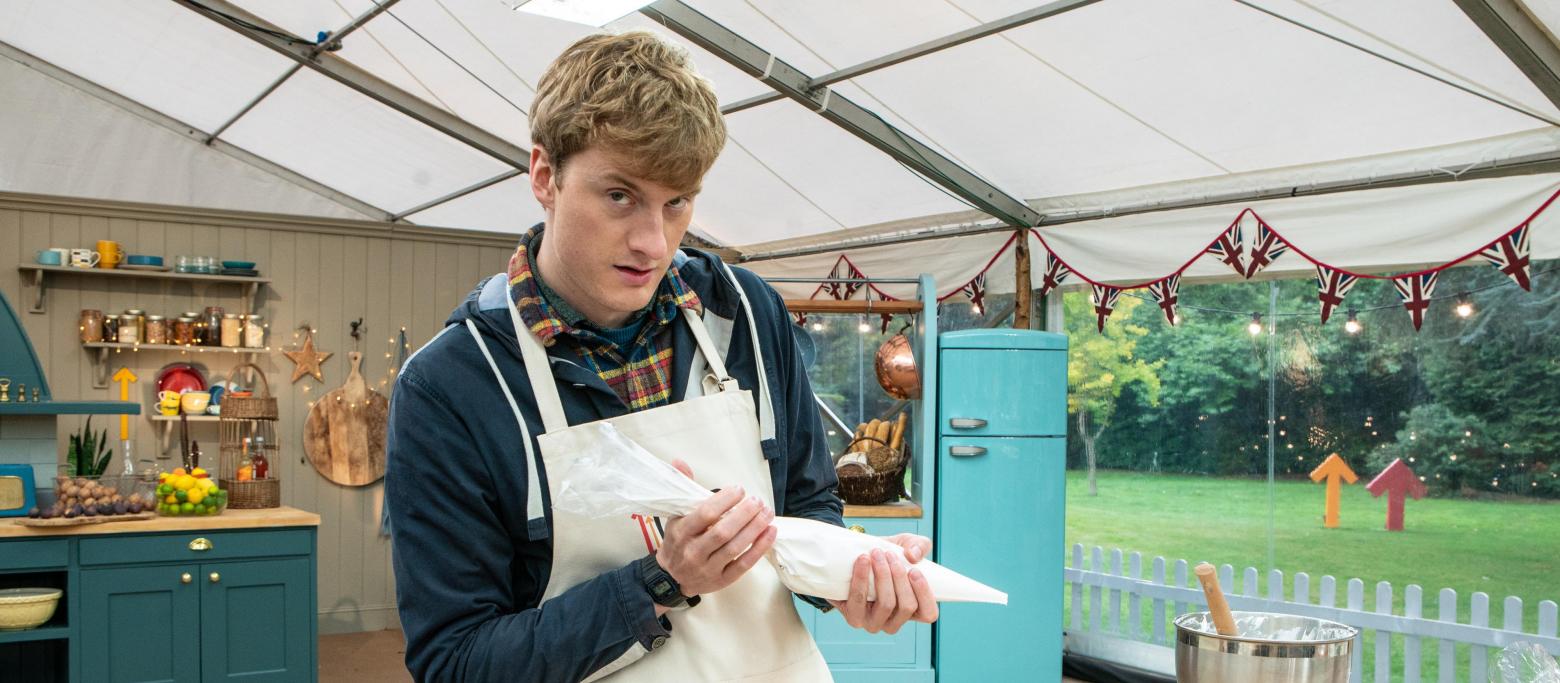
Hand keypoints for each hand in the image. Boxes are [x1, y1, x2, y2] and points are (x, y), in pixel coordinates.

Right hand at [654, 460, 776, 596]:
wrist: (670, 577)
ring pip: (735, 547)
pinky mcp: (721, 580)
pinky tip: (770, 532)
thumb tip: (680, 461)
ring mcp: (707, 568)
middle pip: (723, 531)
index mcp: (681, 532)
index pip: (706, 514)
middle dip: (744, 514)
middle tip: (757, 501)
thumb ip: (682, 488)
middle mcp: (693, 551)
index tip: (739, 490)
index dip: (725, 500)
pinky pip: (743, 564)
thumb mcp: (674, 515)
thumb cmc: (677, 542)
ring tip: (767, 513)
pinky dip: (759, 548)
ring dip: (755, 528)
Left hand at [828, 534, 937, 633]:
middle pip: (907, 606)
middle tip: (890, 554)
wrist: (855, 556)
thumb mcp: (907, 545)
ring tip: (877, 554)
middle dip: (899, 577)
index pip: (929, 614)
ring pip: (886, 604)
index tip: (914, 570)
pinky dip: (861, 578)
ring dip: (883, 576)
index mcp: (912, 610)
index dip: (925, 593)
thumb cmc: (886, 555)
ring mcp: (875, 623)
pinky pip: (859, 600)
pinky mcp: (855, 617)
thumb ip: (919, 546)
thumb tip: (913, 556)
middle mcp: (895, 621)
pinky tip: (863, 560)